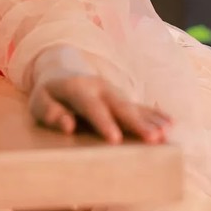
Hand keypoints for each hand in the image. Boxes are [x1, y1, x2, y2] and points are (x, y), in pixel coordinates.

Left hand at [29, 74, 171, 144]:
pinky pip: (141, 107)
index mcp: (78, 88)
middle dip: (137, 123)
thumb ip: (49, 112)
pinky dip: (155, 115)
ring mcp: (114, 92)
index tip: (115, 140)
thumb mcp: (39, 102)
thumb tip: (67, 125)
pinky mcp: (123, 99)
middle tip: (153, 140)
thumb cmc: (49, 95)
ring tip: (166, 134)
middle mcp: (100, 88)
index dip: (104, 122)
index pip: (92, 106)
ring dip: (151, 121)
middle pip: (120, 106)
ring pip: (134, 107)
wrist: (62, 71)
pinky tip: (170, 124)